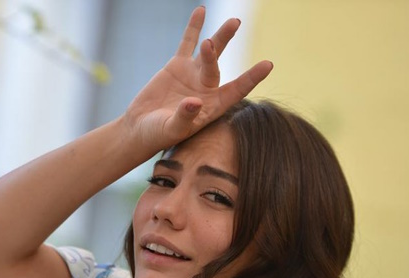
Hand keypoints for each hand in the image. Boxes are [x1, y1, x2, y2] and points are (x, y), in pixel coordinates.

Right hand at [123, 6, 272, 153]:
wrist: (140, 127)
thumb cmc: (158, 135)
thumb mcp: (172, 130)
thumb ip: (184, 117)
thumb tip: (195, 102)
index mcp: (213, 107)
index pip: (236, 91)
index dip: (251, 78)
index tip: (267, 65)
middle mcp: (207, 88)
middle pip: (217, 68)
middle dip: (215, 54)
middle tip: (211, 43)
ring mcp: (193, 75)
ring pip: (209, 52)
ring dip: (220, 38)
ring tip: (234, 22)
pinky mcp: (177, 66)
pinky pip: (187, 43)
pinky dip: (194, 28)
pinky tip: (201, 11)